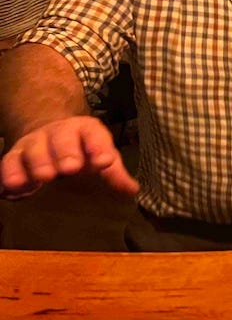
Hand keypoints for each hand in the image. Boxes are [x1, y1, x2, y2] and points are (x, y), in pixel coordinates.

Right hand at [0, 116, 138, 199]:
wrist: (49, 137)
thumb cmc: (82, 151)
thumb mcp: (100, 157)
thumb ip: (115, 173)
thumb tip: (132, 189)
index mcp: (86, 130)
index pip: (94, 134)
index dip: (99, 146)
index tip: (104, 161)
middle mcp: (59, 133)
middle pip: (62, 138)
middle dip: (66, 152)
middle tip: (70, 167)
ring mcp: (35, 143)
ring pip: (34, 149)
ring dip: (39, 162)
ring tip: (44, 176)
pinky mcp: (14, 156)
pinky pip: (9, 162)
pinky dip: (10, 173)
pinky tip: (14, 186)